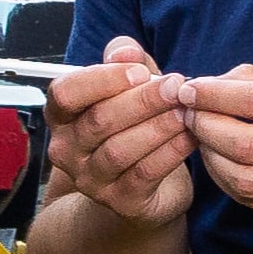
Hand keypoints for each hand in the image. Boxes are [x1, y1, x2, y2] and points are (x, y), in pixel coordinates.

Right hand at [40, 37, 193, 228]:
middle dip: (142, 100)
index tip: (141, 71)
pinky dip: (170, 153)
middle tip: (176, 86)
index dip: (102, 79)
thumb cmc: (131, 126)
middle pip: (99, 120)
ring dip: (158, 126)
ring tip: (186, 111)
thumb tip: (126, 52)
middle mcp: (67, 149)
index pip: (65, 93)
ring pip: (120, 149)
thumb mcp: (127, 87)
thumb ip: (125, 62)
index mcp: (62, 116)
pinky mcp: (120, 201)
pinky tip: (191, 137)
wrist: (139, 187)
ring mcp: (90, 179)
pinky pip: (144, 174)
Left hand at [182, 67, 252, 223]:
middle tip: (185, 113)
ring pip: (244, 180)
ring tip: (201, 138)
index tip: (188, 88)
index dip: (213, 95)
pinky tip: (222, 163)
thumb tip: (214, 82)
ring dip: (210, 158)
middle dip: (203, 126)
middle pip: (244, 144)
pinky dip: (229, 182)